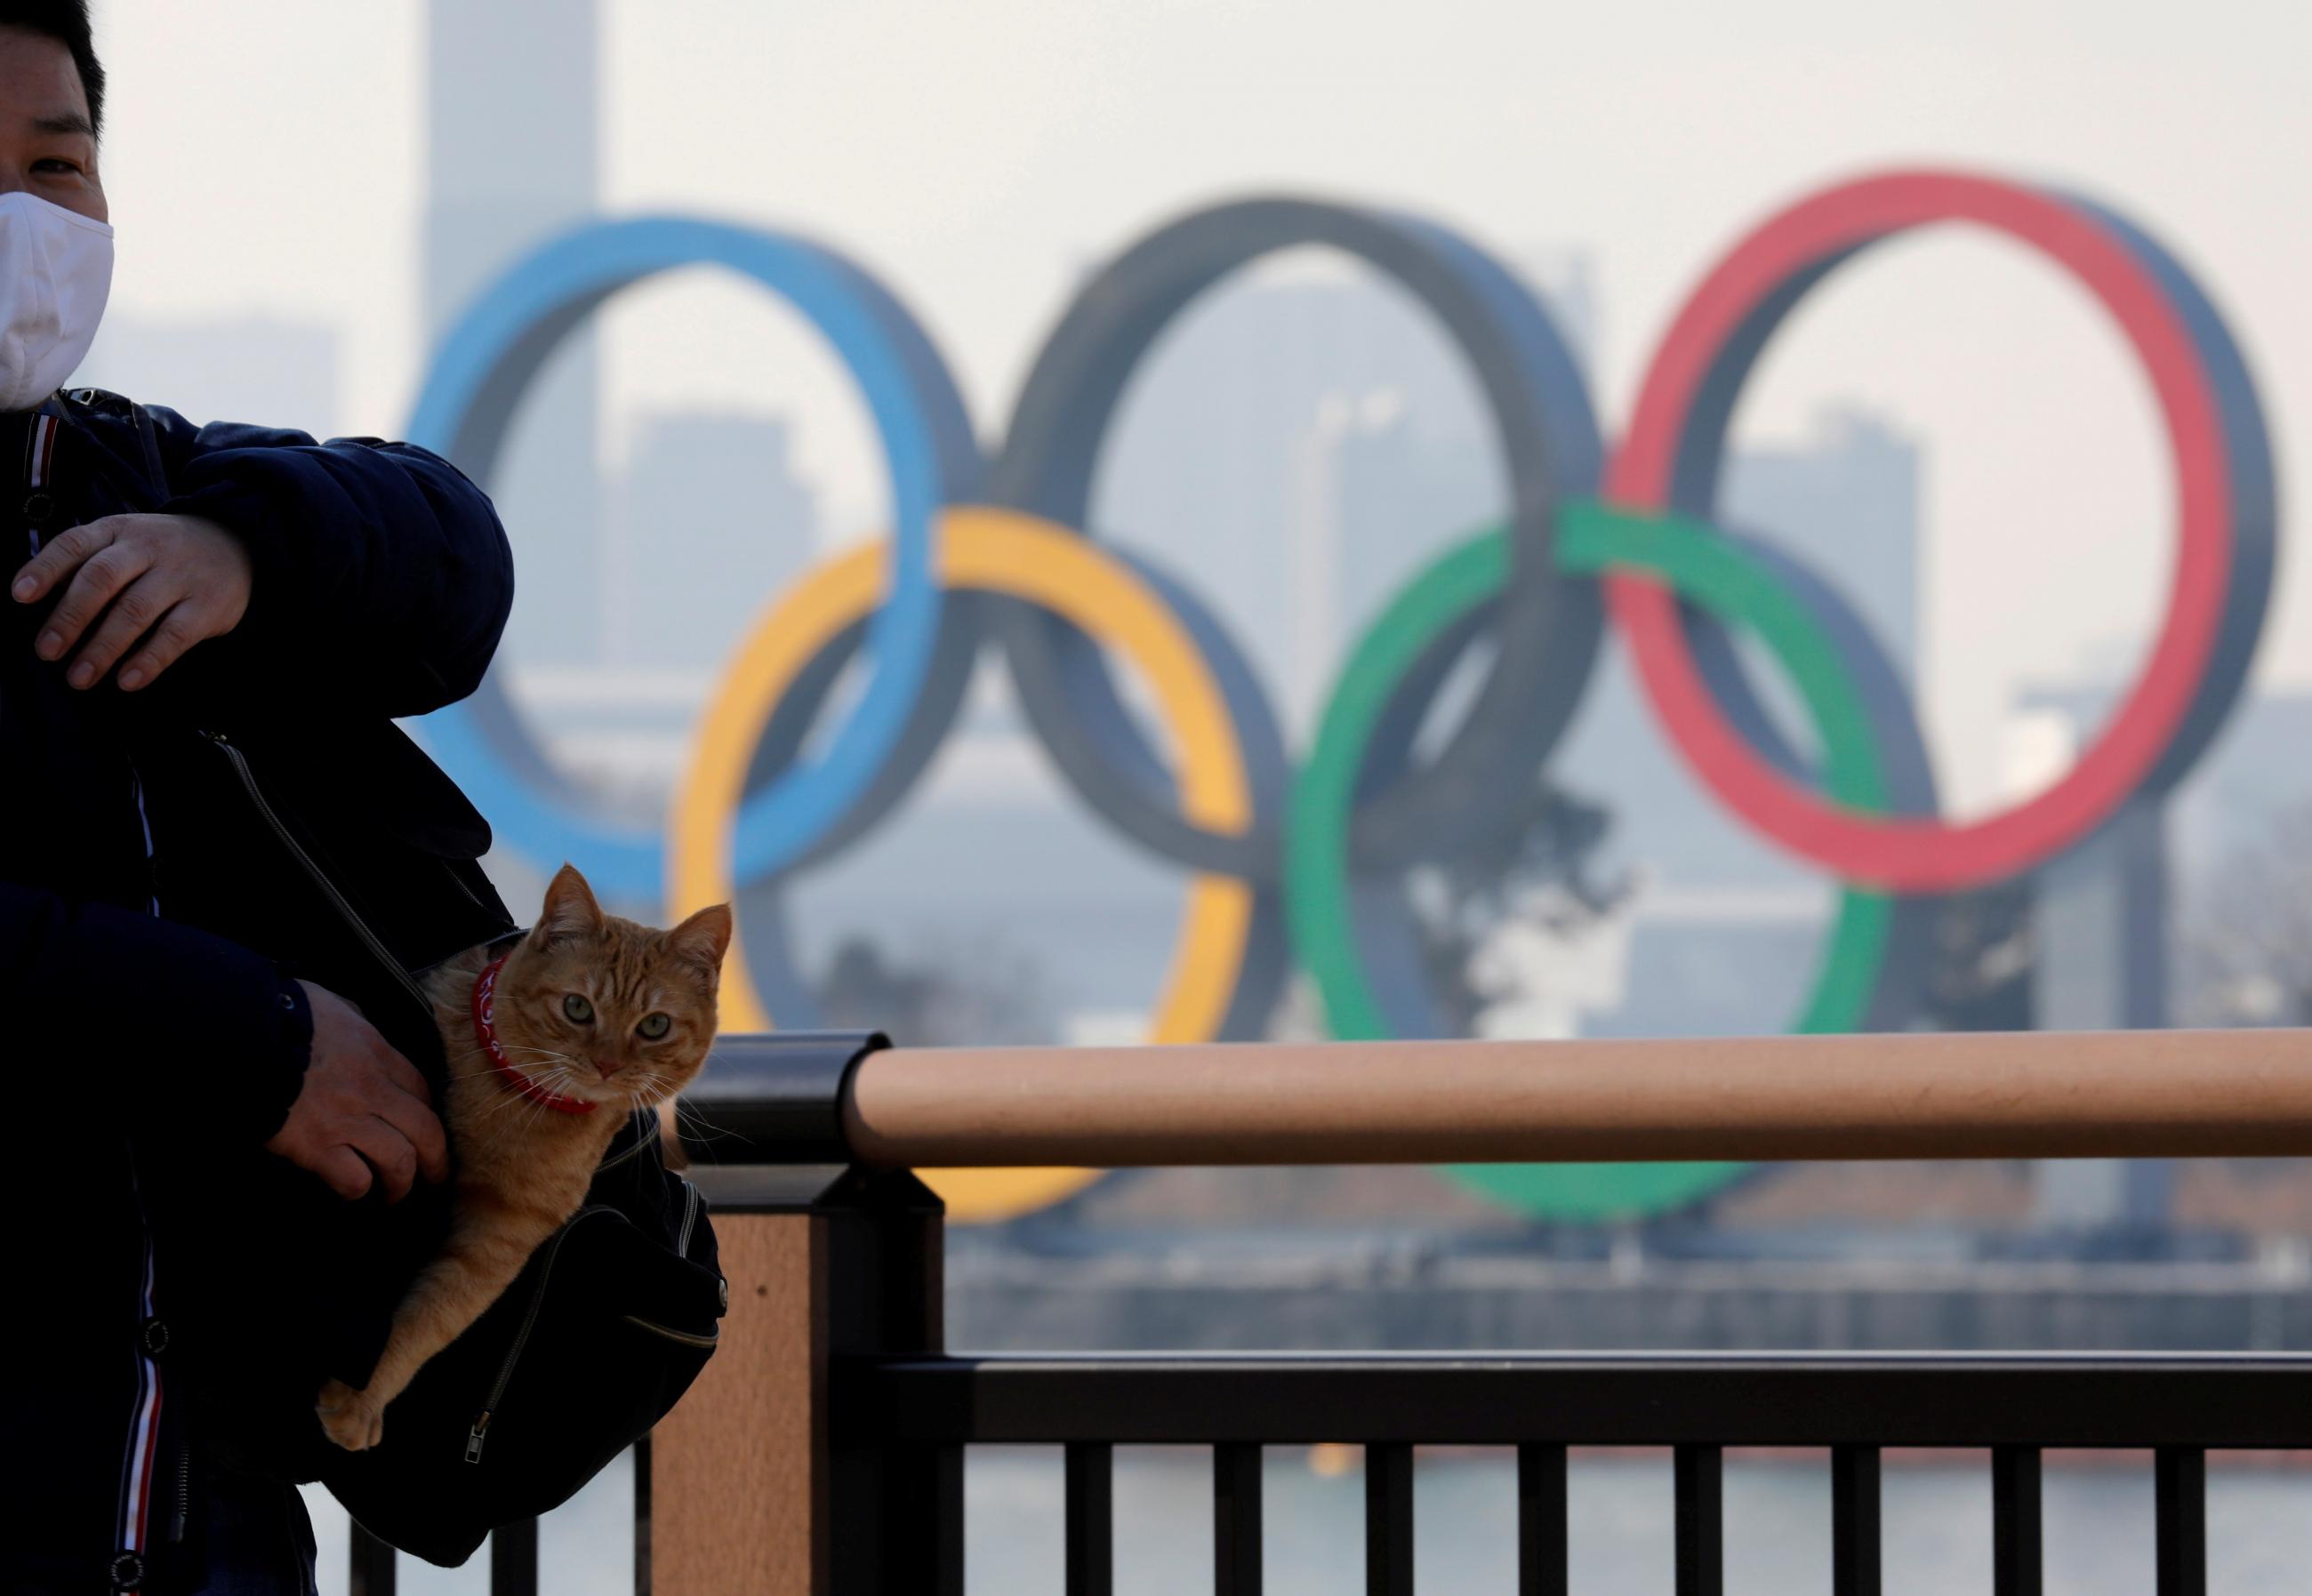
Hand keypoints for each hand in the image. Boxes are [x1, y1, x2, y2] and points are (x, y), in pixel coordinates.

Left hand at [10, 512, 252, 691]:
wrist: (237, 544)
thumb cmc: (163, 552)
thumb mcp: (126, 541)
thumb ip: (88, 564)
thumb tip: (39, 606)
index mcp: (119, 530)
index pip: (75, 544)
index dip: (46, 569)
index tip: (20, 596)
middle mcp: (149, 548)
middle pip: (102, 579)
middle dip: (70, 617)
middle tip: (47, 652)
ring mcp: (181, 576)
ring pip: (135, 611)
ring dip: (103, 648)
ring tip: (79, 678)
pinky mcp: (209, 605)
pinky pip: (175, 636)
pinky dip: (149, 660)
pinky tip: (127, 680)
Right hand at [264, 982, 448, 1202]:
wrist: (244, 1037)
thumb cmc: (283, 1015)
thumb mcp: (332, 1005)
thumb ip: (352, 1021)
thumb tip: (354, 1025)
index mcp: (377, 1052)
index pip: (421, 1088)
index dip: (428, 1112)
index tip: (425, 1127)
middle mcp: (372, 1089)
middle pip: (426, 1130)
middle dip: (437, 1159)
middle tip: (435, 1176)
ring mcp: (347, 1120)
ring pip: (399, 1160)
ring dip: (401, 1183)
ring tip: (394, 1195)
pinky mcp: (317, 1147)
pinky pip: (354, 1178)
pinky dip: (357, 1188)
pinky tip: (353, 1190)